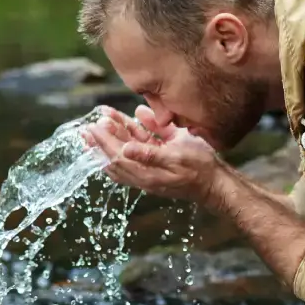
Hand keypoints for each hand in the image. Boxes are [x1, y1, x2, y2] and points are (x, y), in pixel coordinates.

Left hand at [82, 105, 221, 202]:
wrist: (218, 184)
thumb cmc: (201, 169)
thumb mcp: (178, 157)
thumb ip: (150, 153)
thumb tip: (125, 149)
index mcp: (146, 174)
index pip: (116, 157)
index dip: (103, 142)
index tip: (92, 127)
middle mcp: (145, 173)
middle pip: (116, 156)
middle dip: (101, 141)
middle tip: (86, 127)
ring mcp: (152, 168)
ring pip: (127, 151)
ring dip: (114, 136)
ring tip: (102, 121)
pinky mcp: (161, 162)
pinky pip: (142, 149)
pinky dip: (133, 135)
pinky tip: (131, 120)